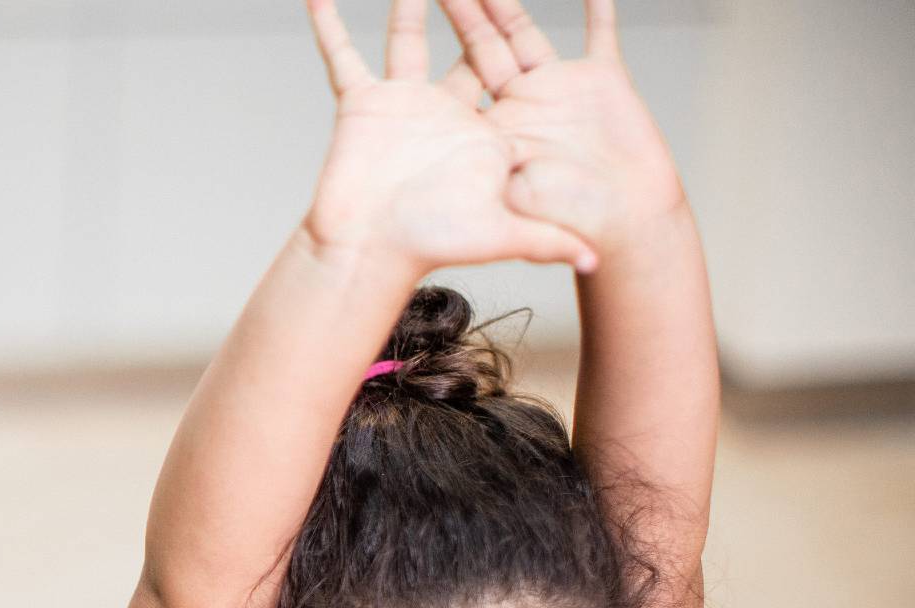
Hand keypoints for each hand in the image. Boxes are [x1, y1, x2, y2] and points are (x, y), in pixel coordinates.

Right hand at [302, 0, 597, 275]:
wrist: (367, 252)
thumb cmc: (429, 245)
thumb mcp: (505, 234)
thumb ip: (549, 242)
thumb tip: (595, 263)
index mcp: (481, 130)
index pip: (507, 69)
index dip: (514, 30)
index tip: (514, 0)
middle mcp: (443, 112)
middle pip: (465, 42)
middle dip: (471, 6)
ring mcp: (401, 105)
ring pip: (407, 37)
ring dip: (411, 3)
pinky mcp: (361, 106)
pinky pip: (342, 57)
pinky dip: (329, 27)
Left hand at [436, 0, 687, 257]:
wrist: (630, 224)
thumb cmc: (571, 222)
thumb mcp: (517, 202)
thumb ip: (490, 178)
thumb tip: (449, 165)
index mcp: (492, 130)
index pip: (457, 81)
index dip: (436, 54)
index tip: (414, 18)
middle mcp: (520, 104)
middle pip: (481, 47)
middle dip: (462, 13)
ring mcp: (558, 90)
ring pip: (523, 33)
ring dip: (504, 3)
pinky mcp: (602, 82)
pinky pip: (599, 34)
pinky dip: (597, 8)